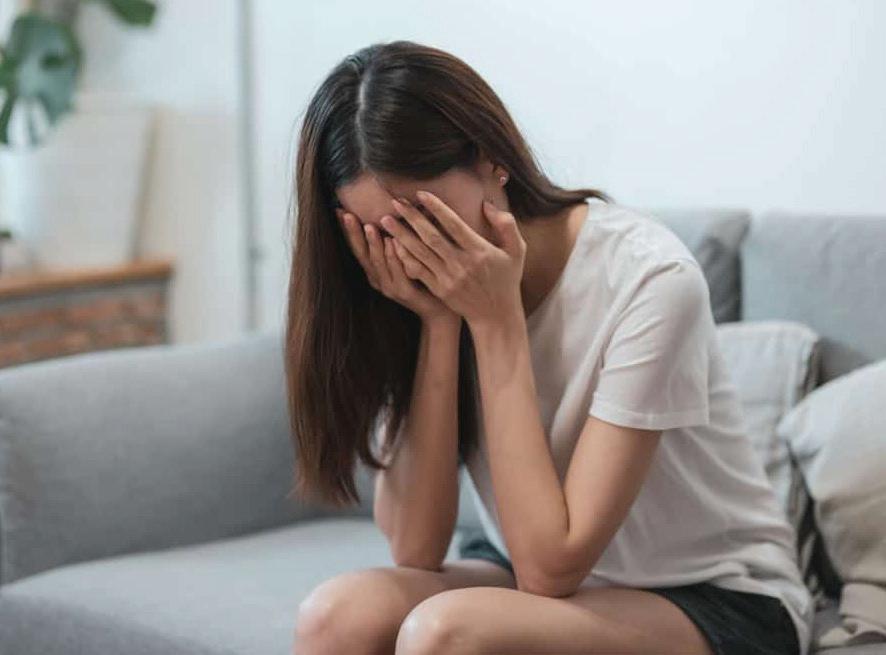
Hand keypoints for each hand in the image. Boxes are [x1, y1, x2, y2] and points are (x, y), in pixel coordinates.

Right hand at [335, 206, 459, 324]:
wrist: (438, 310)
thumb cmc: (423, 279)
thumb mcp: (405, 257)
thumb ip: (395, 240)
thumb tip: (388, 211)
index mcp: (374, 271)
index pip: (357, 248)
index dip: (348, 231)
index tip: (339, 210)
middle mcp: (378, 279)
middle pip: (362, 254)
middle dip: (354, 234)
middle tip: (347, 215)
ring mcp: (390, 287)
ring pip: (378, 263)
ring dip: (374, 244)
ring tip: (369, 226)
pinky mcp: (405, 293)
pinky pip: (398, 271)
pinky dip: (394, 256)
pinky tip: (393, 242)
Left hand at [379, 191, 526, 327]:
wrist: (496, 314)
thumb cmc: (506, 279)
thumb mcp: (517, 250)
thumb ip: (506, 225)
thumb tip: (486, 205)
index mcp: (479, 251)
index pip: (454, 225)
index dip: (436, 208)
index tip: (421, 194)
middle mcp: (462, 264)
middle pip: (431, 237)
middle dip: (411, 218)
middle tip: (396, 203)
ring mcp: (448, 278)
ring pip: (420, 253)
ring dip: (401, 235)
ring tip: (386, 221)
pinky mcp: (439, 289)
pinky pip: (418, 271)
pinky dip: (404, 257)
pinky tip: (392, 246)